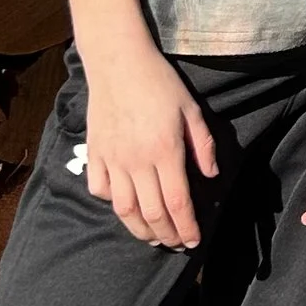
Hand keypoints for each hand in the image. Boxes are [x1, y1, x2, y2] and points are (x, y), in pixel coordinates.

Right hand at [79, 43, 216, 249]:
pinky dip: (113, 204)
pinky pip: (101, 189)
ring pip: (124, 210)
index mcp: (165, 150)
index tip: (194, 241)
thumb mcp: (192, 109)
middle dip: (167, 236)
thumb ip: (203, 145)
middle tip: (177, 244)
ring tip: (154, 237)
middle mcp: (136, 160)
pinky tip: (127, 206)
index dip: (187, 227)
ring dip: (140, 230)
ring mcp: (112, 159)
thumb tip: (211, 176)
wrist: (118, 61)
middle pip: (151, 214)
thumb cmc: (160, 82)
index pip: (177, 203)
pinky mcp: (94, 153)